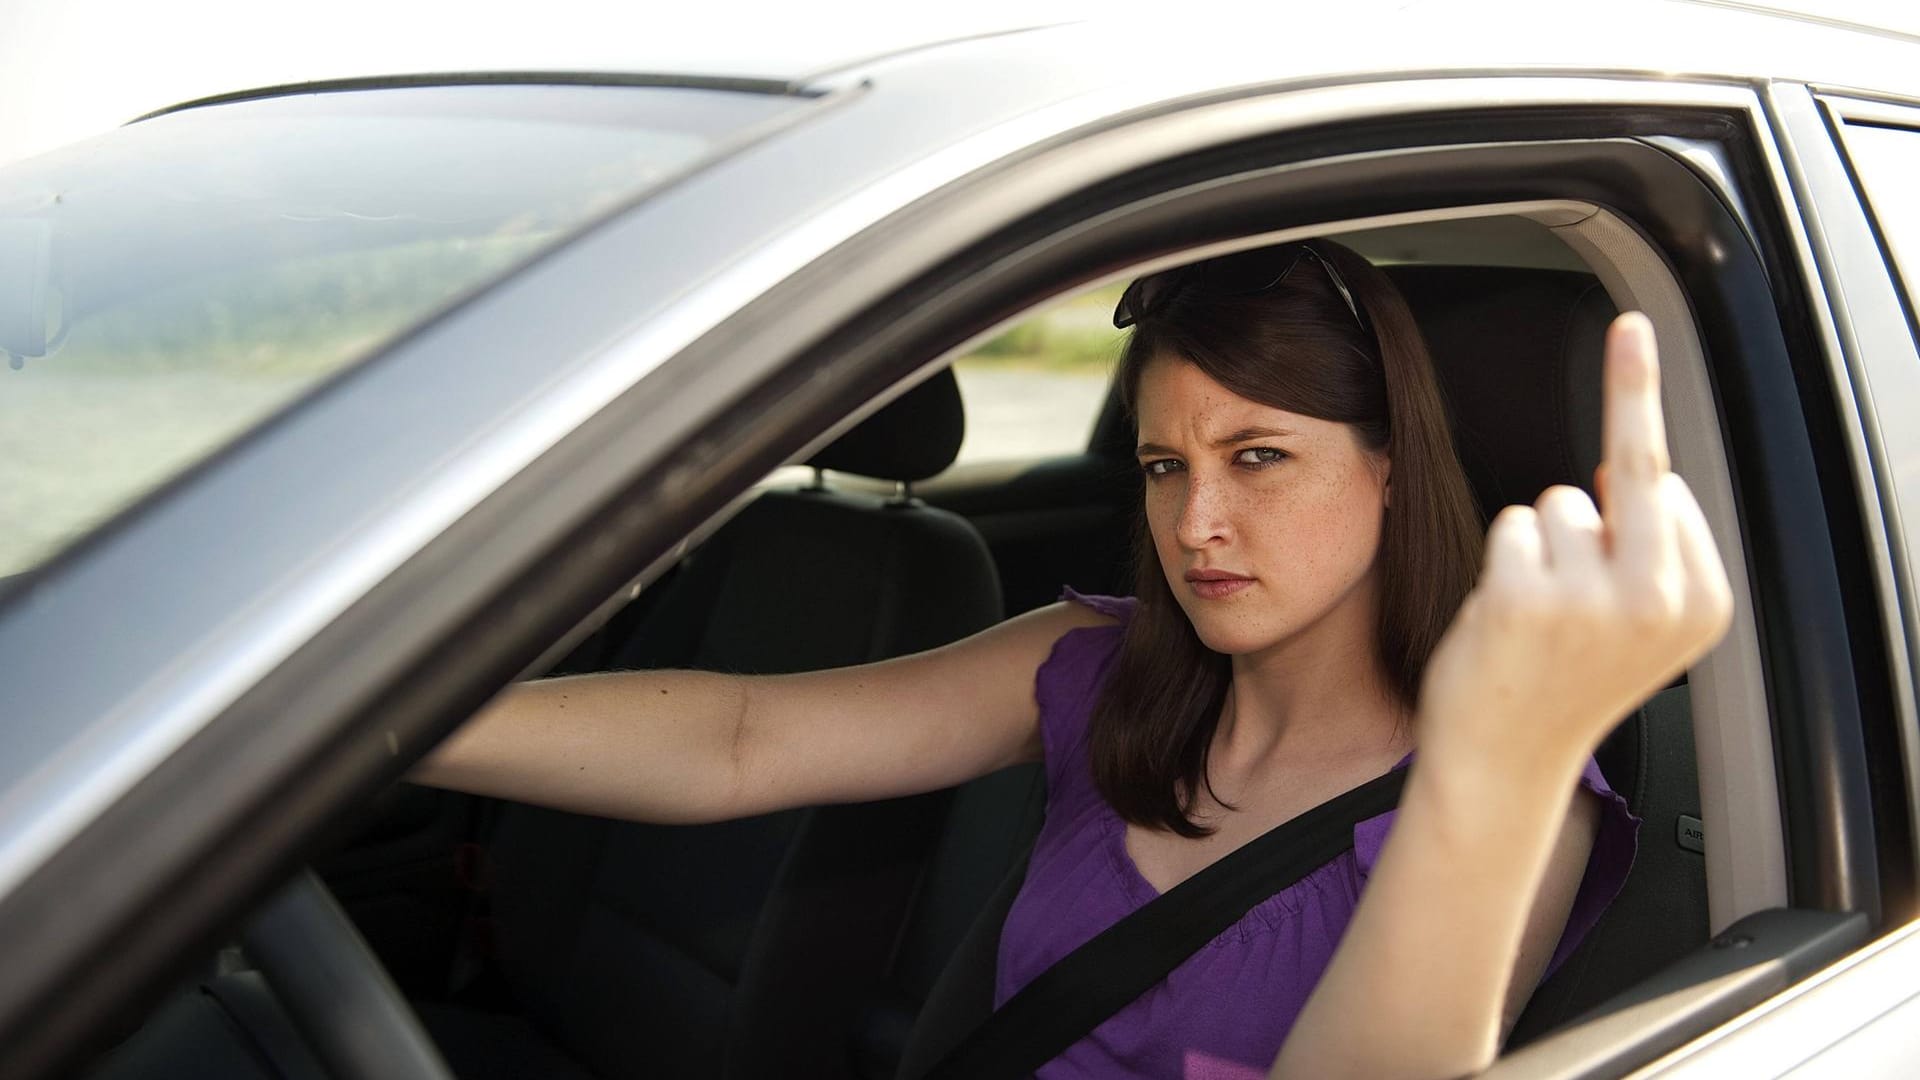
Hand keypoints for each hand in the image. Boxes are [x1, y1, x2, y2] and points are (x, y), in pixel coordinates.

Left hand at [1417, 312, 1733, 771]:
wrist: (1506, 763)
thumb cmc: (1563, 683)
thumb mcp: (1637, 622)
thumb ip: (1649, 546)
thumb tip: (1624, 469)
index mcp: (1702, 603)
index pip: (1674, 488)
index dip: (1638, 482)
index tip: (1647, 377)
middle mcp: (1660, 599)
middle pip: (1635, 464)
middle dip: (1627, 404)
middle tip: (1633, 330)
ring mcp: (1595, 598)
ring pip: (1559, 501)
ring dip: (1538, 543)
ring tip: (1538, 616)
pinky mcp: (1529, 595)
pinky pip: (1513, 524)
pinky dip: (1503, 558)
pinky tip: (1508, 618)